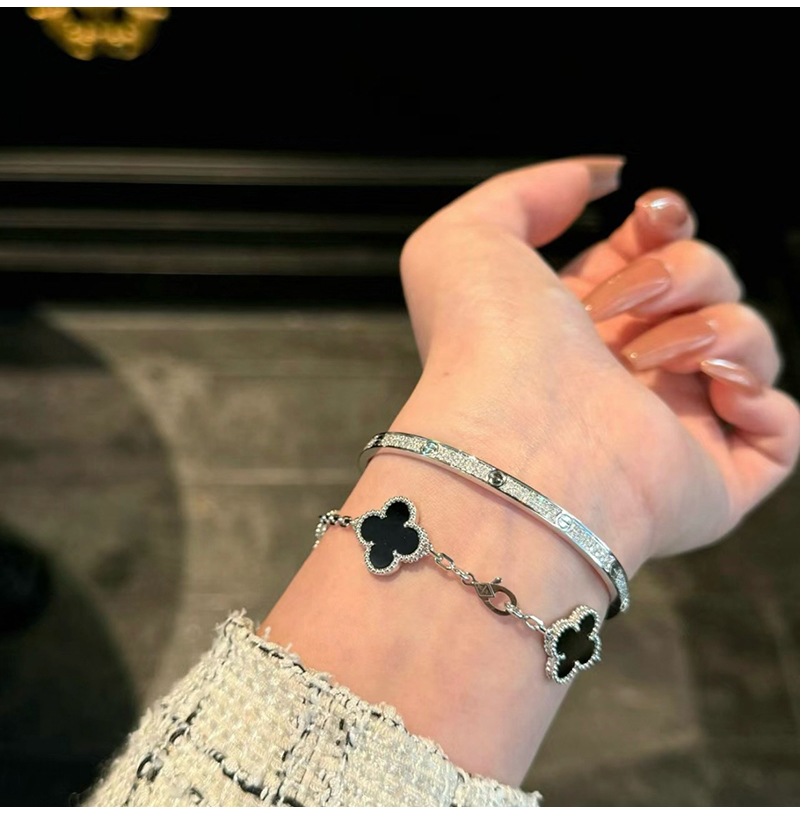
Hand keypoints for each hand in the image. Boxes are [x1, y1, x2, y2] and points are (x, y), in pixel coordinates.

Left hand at [396, 157, 799, 571]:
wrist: (515, 443)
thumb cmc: (483, 346)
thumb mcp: (467, 239)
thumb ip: (525, 192)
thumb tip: (595, 179)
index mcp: (576, 319)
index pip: (651, 254)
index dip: (665, 223)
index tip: (650, 216)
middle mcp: (624, 368)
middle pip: (708, 284)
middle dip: (683, 270)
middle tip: (621, 304)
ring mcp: (671, 424)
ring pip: (748, 343)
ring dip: (715, 328)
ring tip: (644, 360)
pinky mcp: (712, 478)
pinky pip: (779, 432)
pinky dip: (764, 401)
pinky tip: (715, 394)